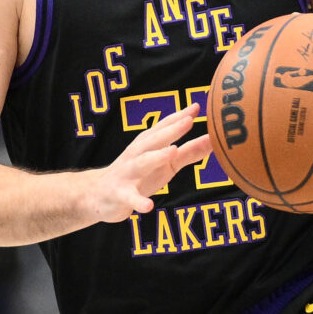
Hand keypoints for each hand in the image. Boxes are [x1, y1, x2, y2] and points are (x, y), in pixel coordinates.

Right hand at [82, 103, 212, 222]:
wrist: (97, 194)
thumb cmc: (137, 175)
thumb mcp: (165, 163)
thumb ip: (189, 152)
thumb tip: (214, 141)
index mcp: (147, 145)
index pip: (164, 127)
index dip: (179, 117)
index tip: (197, 107)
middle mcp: (136, 155)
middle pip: (154, 140)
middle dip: (171, 130)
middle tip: (188, 121)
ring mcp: (127, 174)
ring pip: (142, 163)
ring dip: (156, 156)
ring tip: (172, 152)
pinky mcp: (120, 195)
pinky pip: (130, 198)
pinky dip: (138, 202)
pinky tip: (148, 206)